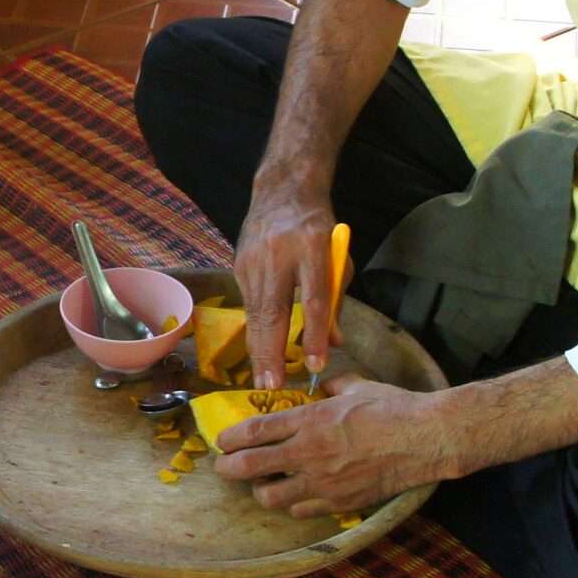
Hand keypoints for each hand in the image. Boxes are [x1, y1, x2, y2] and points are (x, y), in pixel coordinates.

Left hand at [212, 376, 455, 518]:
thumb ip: (331, 386)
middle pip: (250, 467)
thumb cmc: (393, 408)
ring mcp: (323, 482)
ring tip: (263, 484)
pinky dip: (292, 504)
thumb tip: (321, 385)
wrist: (425, 440)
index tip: (222, 441)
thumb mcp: (356, 386)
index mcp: (310, 420)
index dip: (230, 438)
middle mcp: (309, 453)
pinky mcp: (338, 503)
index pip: (255, 431)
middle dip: (229, 469)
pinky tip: (296, 495)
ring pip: (270, 497)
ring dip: (260, 490)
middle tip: (225, 467)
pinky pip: (301, 510)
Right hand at [233, 187, 343, 386]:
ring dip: (259, 349)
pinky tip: (258, 354)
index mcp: (311, 248)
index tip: (316, 365)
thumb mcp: (338, 258)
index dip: (314, 334)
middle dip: (272, 351)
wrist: (282, 192)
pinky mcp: (239, 266)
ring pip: (256, 313)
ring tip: (263, 379)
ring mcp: (253, 261)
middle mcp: (277, 255)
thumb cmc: (318, 228)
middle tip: (272, 385)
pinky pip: (249, 305)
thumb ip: (335, 299)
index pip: (313, 298)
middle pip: (273, 311)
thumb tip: (334, 343)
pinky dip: (255, 331)